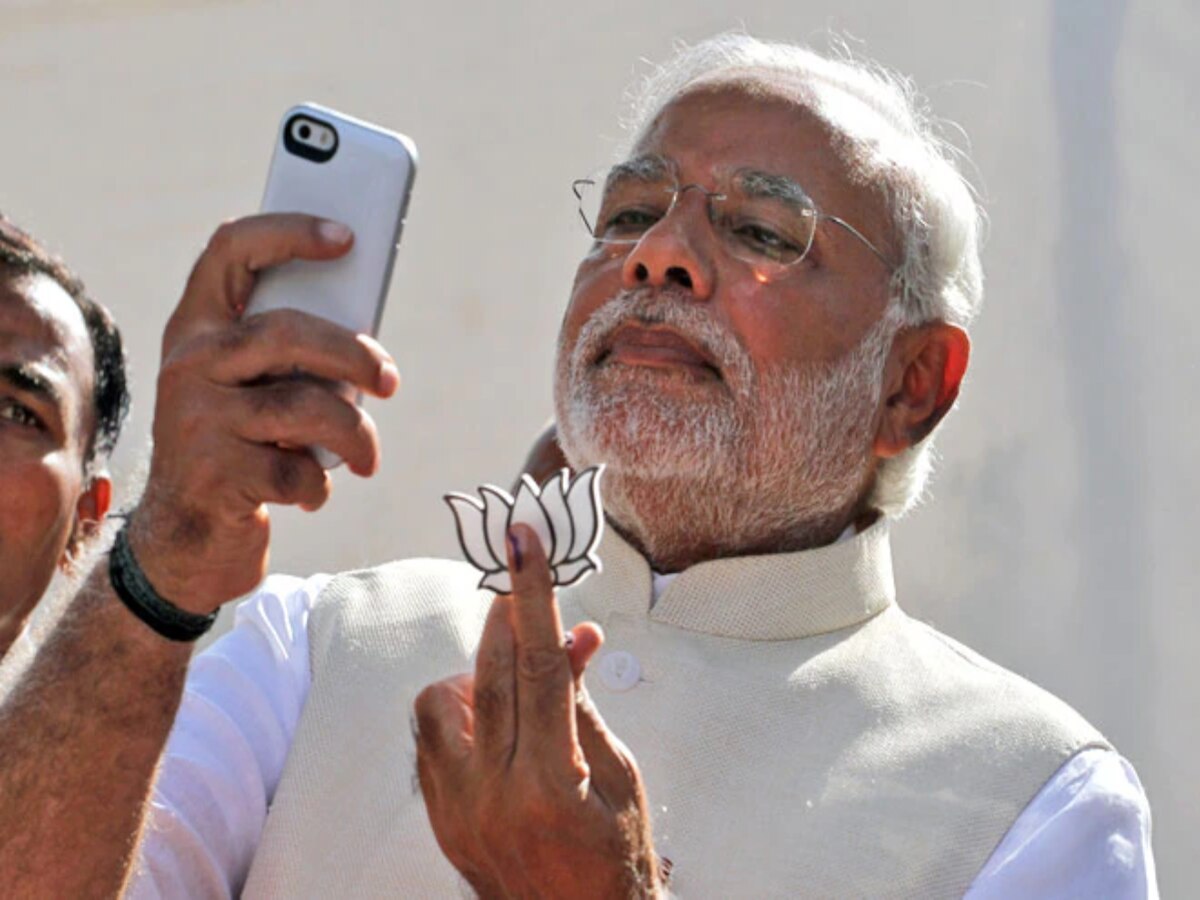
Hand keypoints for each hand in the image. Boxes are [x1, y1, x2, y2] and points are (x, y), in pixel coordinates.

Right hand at [128, 214, 399, 613]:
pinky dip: (320, 485)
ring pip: (304, 407)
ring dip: (355, 435)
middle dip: (353, 356)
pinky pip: (296, 470)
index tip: (347, 237)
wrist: (186, 537)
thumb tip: (366, 341)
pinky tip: (312, 491)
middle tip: (390, 381)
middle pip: (286, 332)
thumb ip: (291, 356)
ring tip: (368, 457)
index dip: (288, 233)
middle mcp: (189, 364)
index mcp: (197, 328)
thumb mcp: (250, 390)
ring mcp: (195, 418)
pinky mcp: (213, 475)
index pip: (230, 251)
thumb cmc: (241, 446)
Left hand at [414, 524, 660, 898]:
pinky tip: (493, 722)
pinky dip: (457, 715)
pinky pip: (428, 743)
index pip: (538, 666)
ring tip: (512, 685)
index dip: (532, 597)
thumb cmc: (614, 857)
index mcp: (549, 784)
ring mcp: (455, 811)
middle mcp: (491, 795)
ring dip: (473, 675)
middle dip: (502, 617)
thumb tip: (573, 636)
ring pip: (436, 704)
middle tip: (515, 580)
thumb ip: (583, 704)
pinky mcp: (438, 820)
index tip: (521, 542)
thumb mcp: (618, 777)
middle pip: (485, 675)